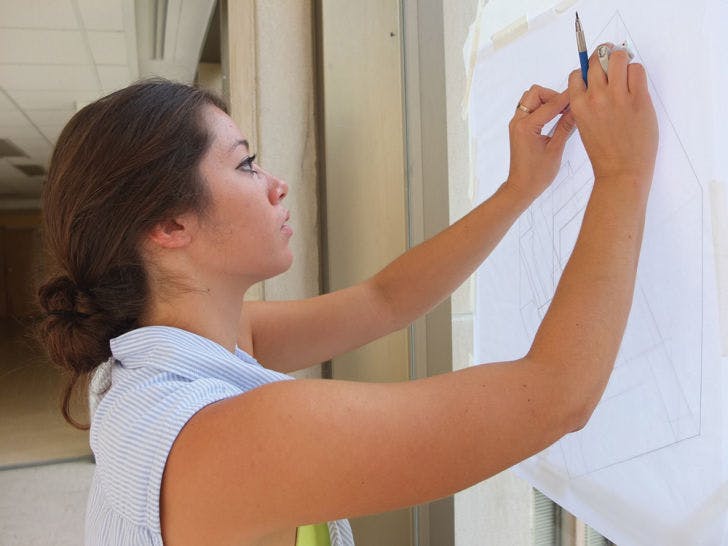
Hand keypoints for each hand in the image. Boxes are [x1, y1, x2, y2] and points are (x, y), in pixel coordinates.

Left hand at [504, 85, 575, 203]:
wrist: (521, 187)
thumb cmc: (537, 174)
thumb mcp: (556, 149)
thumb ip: (566, 126)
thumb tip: (577, 109)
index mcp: (526, 127)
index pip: (550, 104)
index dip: (567, 98)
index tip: (580, 94)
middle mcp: (518, 122)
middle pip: (535, 93)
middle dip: (553, 95)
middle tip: (568, 106)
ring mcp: (516, 124)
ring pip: (530, 99)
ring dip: (546, 100)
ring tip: (562, 112)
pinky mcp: (518, 128)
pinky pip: (528, 109)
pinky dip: (541, 108)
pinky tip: (554, 117)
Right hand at [568, 47, 657, 191]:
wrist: (621, 172)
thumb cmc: (604, 154)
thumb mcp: (585, 127)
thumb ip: (588, 106)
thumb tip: (598, 85)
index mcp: (578, 106)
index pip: (578, 73)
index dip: (587, 70)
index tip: (595, 73)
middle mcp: (595, 97)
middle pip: (597, 58)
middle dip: (605, 56)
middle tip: (613, 61)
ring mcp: (617, 97)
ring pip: (618, 57)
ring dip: (622, 59)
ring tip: (626, 69)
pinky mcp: (638, 99)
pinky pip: (637, 70)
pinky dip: (636, 71)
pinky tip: (635, 84)